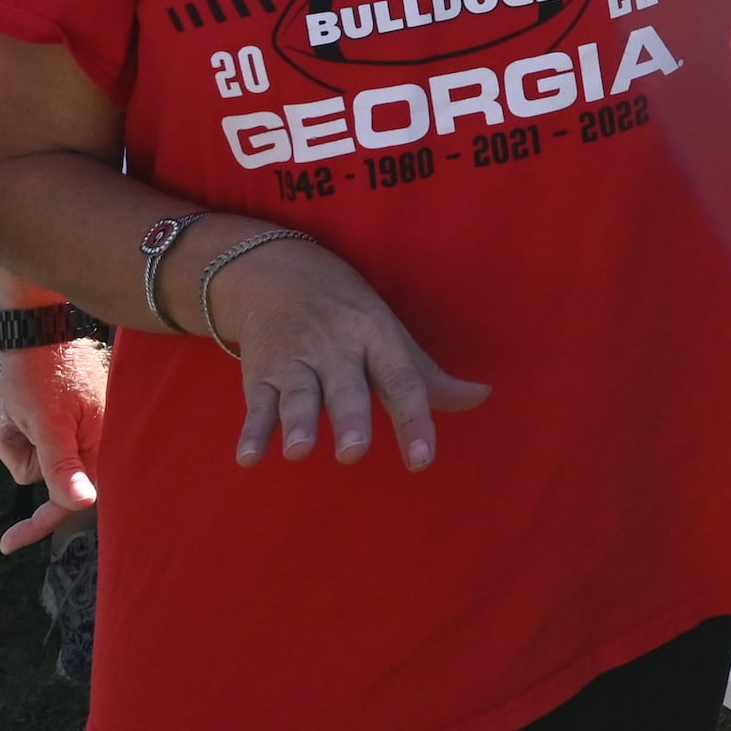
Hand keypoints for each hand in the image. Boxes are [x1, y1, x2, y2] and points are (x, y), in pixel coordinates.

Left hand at [0, 336, 108, 555]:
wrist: (35, 326)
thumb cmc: (41, 371)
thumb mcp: (46, 422)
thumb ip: (63, 467)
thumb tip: (85, 503)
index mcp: (101, 443)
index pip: (69, 500)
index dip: (38, 525)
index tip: (7, 545)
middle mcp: (95, 439)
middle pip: (43, 477)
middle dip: (20, 453)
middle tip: (13, 422)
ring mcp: (80, 427)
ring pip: (33, 458)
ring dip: (16, 436)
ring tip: (14, 407)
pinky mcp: (66, 417)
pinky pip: (35, 439)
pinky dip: (19, 426)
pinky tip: (16, 403)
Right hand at [210, 239, 492, 470]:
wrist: (275, 270)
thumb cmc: (347, 314)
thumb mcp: (389, 335)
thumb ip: (428, 378)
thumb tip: (482, 398)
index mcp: (377, 337)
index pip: (401, 380)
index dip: (414, 420)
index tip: (422, 460)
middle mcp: (337, 348)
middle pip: (346, 387)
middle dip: (350, 418)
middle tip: (355, 452)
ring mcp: (296, 360)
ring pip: (297, 394)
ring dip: (299, 422)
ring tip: (301, 452)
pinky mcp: (260, 373)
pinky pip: (256, 404)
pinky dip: (251, 431)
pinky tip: (248, 459)